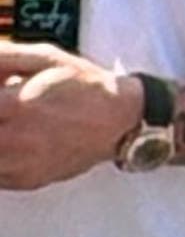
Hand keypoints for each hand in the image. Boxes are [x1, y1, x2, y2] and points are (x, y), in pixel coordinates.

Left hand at [0, 42, 138, 189]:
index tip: (0, 97)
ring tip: (10, 124)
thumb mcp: (46, 58)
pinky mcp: (26, 180)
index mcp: (16, 104)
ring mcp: (21, 164)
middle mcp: (16, 139)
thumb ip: (4, 56)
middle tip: (4, 110)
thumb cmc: (85, 86)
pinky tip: (13, 143)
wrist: (120, 120)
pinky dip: (0, 158)